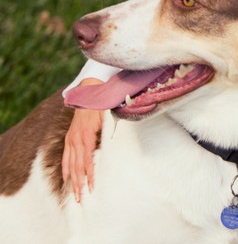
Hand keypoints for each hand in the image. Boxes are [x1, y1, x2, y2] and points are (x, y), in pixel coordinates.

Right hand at [62, 78, 103, 202]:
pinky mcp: (69, 138)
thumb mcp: (109, 118)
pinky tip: (67, 180)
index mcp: (87, 135)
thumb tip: (117, 144)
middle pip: (77, 166)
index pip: (88, 160)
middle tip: (82, 199)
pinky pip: (66, 157)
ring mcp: (71, 139)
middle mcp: (76, 139)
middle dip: (80, 184)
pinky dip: (66, 169)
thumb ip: (111, 131)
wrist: (90, 93)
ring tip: (75, 195)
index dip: (90, 175)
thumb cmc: (104, 106)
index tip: (93, 187)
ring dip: (72, 181)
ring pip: (71, 164)